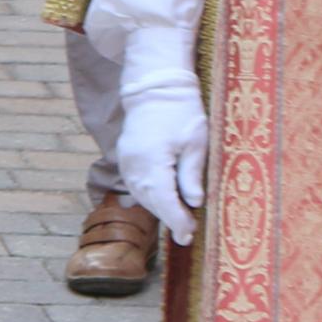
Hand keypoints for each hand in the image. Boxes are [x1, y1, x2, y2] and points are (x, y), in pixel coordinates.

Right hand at [115, 72, 209, 245]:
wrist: (156, 86)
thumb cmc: (181, 111)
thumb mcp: (196, 142)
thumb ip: (191, 174)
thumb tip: (194, 203)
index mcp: (152, 160)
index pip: (164, 200)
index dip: (177, 220)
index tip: (189, 235)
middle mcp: (134, 164)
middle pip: (150, 201)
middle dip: (169, 218)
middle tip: (188, 233)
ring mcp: (126, 160)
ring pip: (141, 195)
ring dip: (159, 209)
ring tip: (179, 220)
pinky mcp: (126, 157)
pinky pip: (136, 184)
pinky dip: (149, 196)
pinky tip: (163, 201)